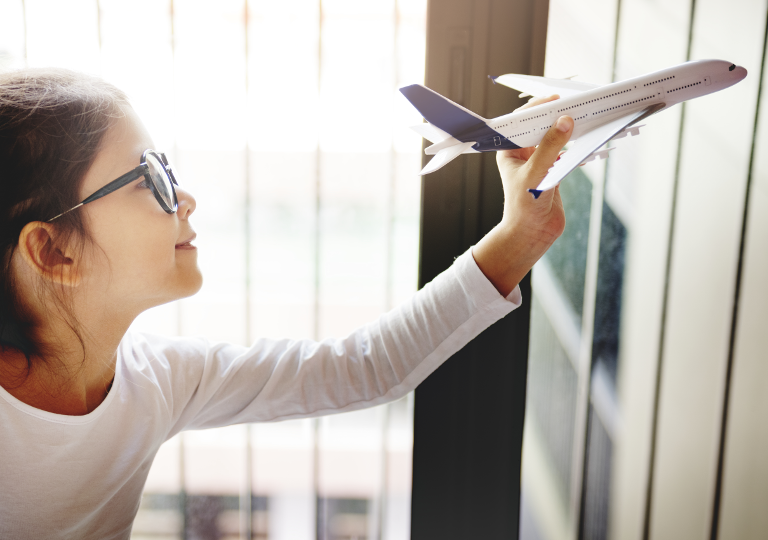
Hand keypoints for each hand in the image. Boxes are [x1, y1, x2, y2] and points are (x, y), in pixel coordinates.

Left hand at [473, 95, 572, 295]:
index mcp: (510, 150)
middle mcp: (523, 153)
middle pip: (541, 126)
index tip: (557, 99)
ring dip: (570, 129)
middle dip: (558, 115)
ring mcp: (539, 161)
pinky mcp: (554, 170)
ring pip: (556, 138)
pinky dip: (578, 144)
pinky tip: (591, 137)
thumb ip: (550, 147)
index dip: (538, 107)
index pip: (522, 120)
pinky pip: (567, 151)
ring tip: (587, 117)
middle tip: (577, 104)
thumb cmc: (524, 207)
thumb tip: (565, 121)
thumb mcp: (536, 173)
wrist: (532, 234)